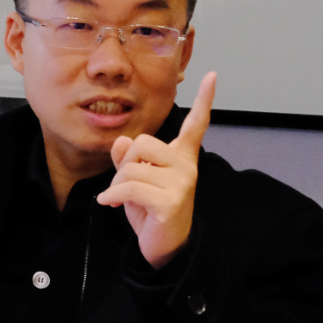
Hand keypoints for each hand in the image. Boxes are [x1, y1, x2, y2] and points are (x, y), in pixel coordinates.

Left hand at [95, 72, 215, 269]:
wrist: (163, 247)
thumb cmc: (150, 211)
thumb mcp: (137, 180)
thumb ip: (129, 158)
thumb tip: (122, 141)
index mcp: (182, 157)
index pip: (196, 124)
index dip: (204, 100)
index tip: (212, 75)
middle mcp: (186, 165)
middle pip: (142, 143)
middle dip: (124, 164)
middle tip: (123, 184)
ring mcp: (182, 182)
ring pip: (132, 167)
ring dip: (116, 184)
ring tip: (120, 199)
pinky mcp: (170, 201)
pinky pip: (129, 187)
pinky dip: (112, 196)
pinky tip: (109, 203)